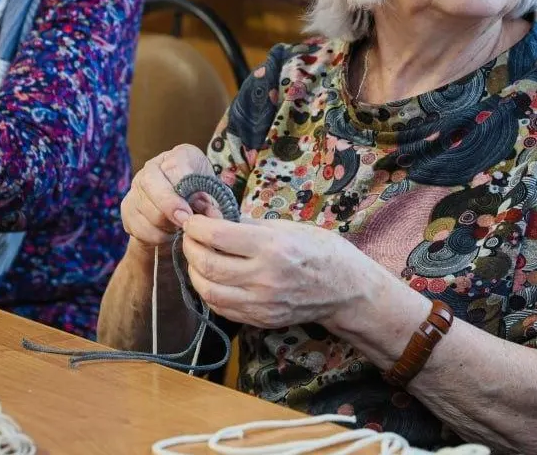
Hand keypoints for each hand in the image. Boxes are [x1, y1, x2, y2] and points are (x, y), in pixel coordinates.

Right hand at [121, 144, 227, 251]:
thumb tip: (214, 217)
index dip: (181, 189)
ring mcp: (136, 187)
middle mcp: (152, 167)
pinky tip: (166, 232)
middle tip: (183, 222)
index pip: (173, 166)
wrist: (180, 211)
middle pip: (150, 183)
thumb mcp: (210, 196)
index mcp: (178, 156)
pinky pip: (139, 227)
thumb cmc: (199, 198)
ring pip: (145, 209)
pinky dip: (155, 236)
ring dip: (165, 225)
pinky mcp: (127, 208)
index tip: (189, 210)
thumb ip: (211, 204)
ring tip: (178, 227)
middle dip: (168, 207)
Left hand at [179, 215, 378, 329]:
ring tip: (197, 257)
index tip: (191, 219)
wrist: (347, 290)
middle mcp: (265, 278)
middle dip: (190, 247)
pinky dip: (208, 292)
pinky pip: (222, 308)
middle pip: (207, 265)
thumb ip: (247, 225)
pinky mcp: (261, 320)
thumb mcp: (288, 227)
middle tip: (189, 236)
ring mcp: (262, 303)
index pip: (217, 236)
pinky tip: (211, 278)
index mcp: (272, 248)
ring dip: (194, 272)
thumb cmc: (321, 251)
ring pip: (208, 291)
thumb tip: (213, 215)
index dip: (195, 226)